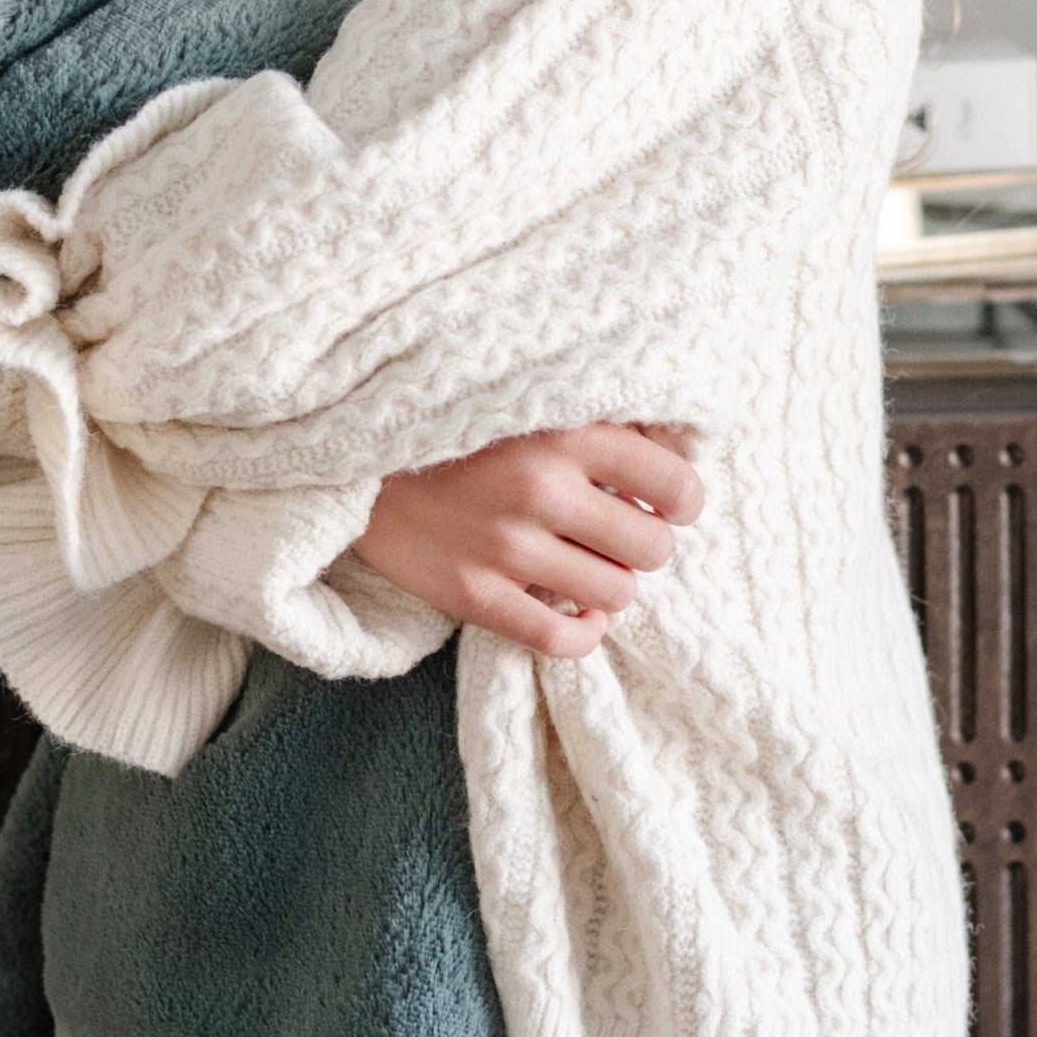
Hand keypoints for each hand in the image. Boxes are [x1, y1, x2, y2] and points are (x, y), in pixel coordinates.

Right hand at [350, 425, 703, 657]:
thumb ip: (602, 415)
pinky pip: (561, 639)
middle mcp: (540, 490)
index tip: (666, 503)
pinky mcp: (473, 595)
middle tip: (618, 534)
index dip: (683, 500)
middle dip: (644, 545)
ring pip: (617, 595)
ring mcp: (505, 548)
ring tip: (588, 565)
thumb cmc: (454, 427)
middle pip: (652, 548)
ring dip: (611, 584)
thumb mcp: (531, 397)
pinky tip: (578, 610)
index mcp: (564, 431)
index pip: (675, 483)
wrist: (353, 459)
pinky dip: (584, 632)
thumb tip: (679, 444)